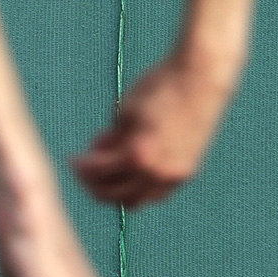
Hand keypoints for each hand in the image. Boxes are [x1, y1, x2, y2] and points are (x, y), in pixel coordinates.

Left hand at [72, 55, 235, 207]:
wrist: (204, 74)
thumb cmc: (161, 86)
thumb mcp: (125, 112)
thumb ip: (110, 140)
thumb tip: (98, 157)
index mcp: (139, 155)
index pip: (99, 173)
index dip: (82, 167)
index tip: (73, 160)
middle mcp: (158, 172)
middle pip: (114, 195)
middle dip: (95, 184)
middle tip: (85, 172)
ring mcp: (175, 176)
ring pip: (137, 200)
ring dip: (117, 190)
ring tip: (107, 171)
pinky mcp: (187, 172)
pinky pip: (156, 193)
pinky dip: (139, 187)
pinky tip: (130, 171)